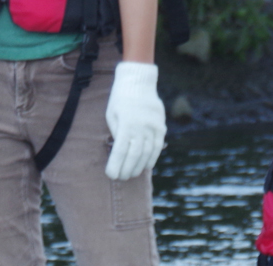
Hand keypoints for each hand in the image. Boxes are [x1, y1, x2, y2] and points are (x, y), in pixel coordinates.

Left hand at [104, 61, 164, 180]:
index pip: (120, 151)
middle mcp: (141, 127)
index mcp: (126, 124)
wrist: (139, 81)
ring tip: (132, 174)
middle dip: (126, 169)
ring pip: (147, 153)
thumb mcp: (111, 115)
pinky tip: (146, 166)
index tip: (111, 175)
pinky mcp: (161, 126)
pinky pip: (157, 147)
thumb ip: (116, 133)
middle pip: (134, 155)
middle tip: (121, 177)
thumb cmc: (120, 99)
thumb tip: (121, 152)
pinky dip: (152, 158)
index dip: (115, 165)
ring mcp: (153, 127)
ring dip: (139, 167)